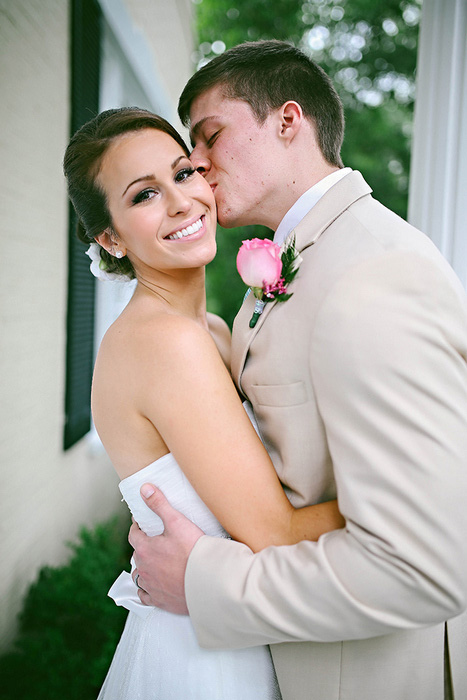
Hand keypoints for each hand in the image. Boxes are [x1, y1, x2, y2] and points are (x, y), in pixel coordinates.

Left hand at [128, 484, 203, 614]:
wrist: (207, 581)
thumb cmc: (193, 551)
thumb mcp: (177, 522)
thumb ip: (159, 504)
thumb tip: (144, 489)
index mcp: (145, 549)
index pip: (133, 534)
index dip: (137, 527)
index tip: (142, 523)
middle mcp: (144, 568)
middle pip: (137, 554)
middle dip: (143, 546)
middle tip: (153, 541)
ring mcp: (151, 586)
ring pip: (139, 575)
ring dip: (143, 568)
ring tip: (153, 563)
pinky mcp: (160, 601)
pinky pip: (146, 596)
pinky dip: (147, 590)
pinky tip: (153, 586)